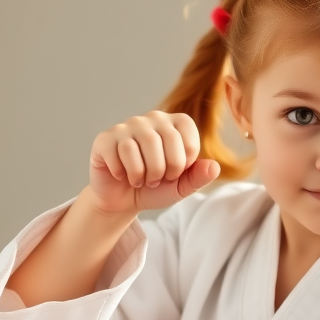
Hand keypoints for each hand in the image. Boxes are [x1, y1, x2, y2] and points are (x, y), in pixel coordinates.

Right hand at [88, 110, 219, 215]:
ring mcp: (128, 126)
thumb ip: (199, 176)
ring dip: (144, 173)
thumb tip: (214, 167)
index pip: (187, 136)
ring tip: (141, 180)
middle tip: (156, 181)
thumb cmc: (156, 188)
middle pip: (166, 139)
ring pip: (143, 144)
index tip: (174, 173)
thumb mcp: (181, 186)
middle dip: (164, 170)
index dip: (183, 162)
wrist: (123, 201)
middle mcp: (152, 119)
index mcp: (175, 124)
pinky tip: (122, 175)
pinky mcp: (106, 138)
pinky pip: (121, 152)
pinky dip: (124, 173)